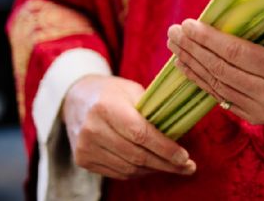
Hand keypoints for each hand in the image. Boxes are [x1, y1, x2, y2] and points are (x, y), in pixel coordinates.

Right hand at [62, 75, 196, 179]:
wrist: (75, 98)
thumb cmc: (112, 92)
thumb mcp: (132, 90)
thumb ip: (152, 110)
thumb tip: (180, 132)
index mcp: (107, 107)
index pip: (140, 134)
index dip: (165, 148)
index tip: (185, 157)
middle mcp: (93, 129)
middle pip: (136, 155)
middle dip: (166, 164)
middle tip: (187, 167)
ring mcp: (85, 147)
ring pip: (129, 168)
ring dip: (154, 170)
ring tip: (173, 166)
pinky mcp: (83, 160)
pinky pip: (118, 173)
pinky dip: (138, 172)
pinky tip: (152, 166)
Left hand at [167, 19, 263, 124]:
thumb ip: (255, 27)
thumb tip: (215, 12)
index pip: (235, 53)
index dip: (208, 39)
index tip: (188, 24)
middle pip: (221, 70)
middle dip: (194, 49)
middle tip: (174, 32)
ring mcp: (261, 110)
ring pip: (217, 85)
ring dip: (191, 64)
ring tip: (175, 45)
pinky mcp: (253, 118)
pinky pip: (220, 96)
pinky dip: (199, 80)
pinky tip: (185, 65)